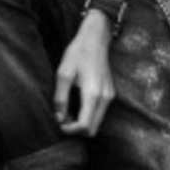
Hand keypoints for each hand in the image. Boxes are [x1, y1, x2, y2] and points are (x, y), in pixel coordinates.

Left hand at [53, 13, 114, 137]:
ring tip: (67, 111)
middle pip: (93, 130)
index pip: (85, 126)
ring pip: (97, 123)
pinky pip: (99, 113)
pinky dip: (88, 115)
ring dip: (82, 123)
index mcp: (93, 94)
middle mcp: (105, 98)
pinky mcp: (110, 94)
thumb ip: (60, 98)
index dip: (70, 130)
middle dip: (76, 129)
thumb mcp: (63, 74)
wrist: (95, 39)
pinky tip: (76, 105)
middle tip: (61, 119)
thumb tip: (58, 118)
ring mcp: (110, 97)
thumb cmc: (78, 53)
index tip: (58, 124)